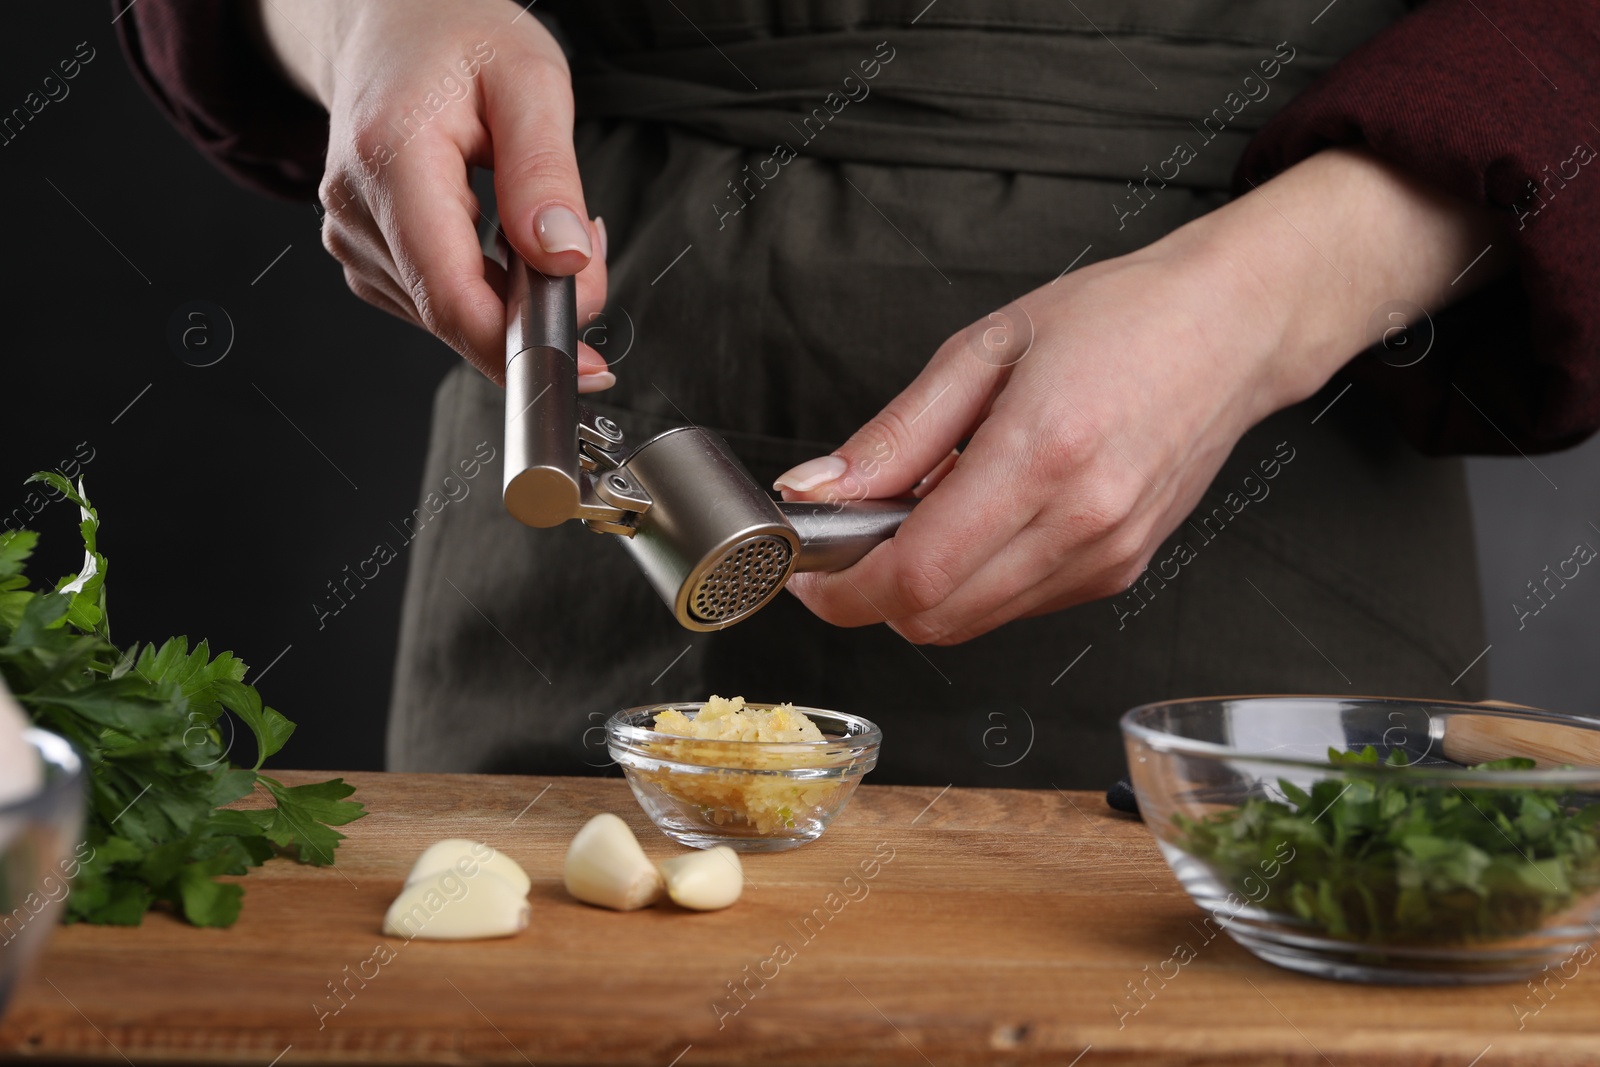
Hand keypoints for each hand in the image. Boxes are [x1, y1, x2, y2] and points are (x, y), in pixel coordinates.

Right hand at [257, 0, 611, 387]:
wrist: (390, 21)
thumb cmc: (459, 37)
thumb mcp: (531, 80)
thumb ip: (548, 173)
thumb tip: (564, 260)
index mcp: (391, 160)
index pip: (452, 295)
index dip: (521, 346)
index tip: (585, 368)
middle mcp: (357, 210)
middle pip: (462, 313)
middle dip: (542, 302)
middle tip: (587, 235)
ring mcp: (354, 239)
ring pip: (458, 316)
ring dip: (520, 291)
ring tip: (538, 210)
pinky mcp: (367, 257)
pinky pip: (446, 302)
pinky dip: (492, 285)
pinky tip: (503, 231)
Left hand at [778, 148, 1510, 643]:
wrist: (1233, 330)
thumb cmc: (1121, 320)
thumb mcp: (986, 347)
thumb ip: (896, 434)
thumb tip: (820, 489)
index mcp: (1042, 457)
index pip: (915, 576)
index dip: (843, 593)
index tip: (807, 571)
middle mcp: (1080, 524)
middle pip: (936, 618)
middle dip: (872, 594)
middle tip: (854, 536)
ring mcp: (1105, 558)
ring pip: (973, 622)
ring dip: (924, 589)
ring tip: (928, 512)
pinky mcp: (1119, 572)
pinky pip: (1016, 606)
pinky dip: (974, 581)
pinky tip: (982, 519)